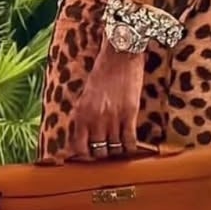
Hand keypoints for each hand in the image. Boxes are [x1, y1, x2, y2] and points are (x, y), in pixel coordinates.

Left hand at [67, 42, 143, 161]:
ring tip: (120, 148)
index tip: (90, 155)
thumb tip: (86, 134)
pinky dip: (130, 147)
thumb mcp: (86, 94)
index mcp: (81, 113)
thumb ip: (85, 115)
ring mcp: (113, 118)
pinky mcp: (130, 114)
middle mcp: (95, 119)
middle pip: (98, 151)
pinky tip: (131, 146)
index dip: (85, 155)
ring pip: (115, 148)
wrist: (120, 54)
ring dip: (117, 150)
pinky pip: (129, 141)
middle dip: (103, 153)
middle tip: (107, 151)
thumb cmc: (103, 71)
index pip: (79, 147)